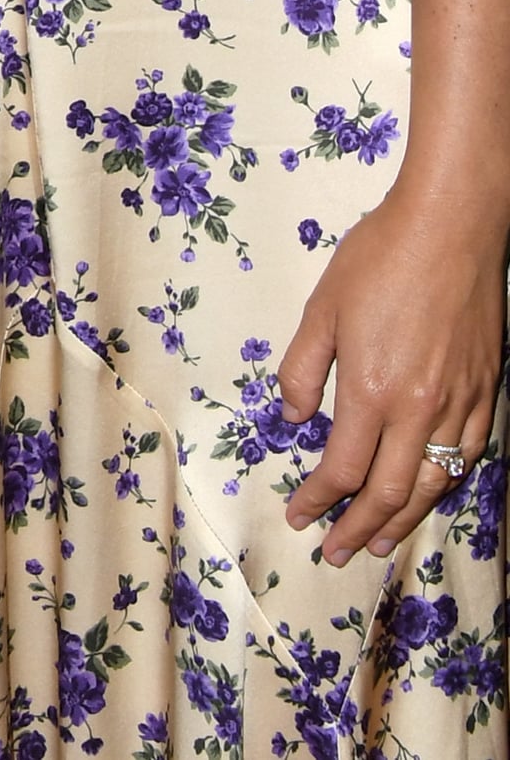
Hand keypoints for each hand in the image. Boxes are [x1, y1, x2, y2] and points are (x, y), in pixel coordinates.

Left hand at [278, 189, 504, 564]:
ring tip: (380, 542)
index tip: (299, 516)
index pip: (342, 469)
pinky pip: (467, 455)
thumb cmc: (379, 258)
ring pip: (433, 484)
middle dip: (358, 530)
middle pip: (388, 493)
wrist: (451, 226)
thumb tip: (295, 417)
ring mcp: (457, 404)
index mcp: (371, 390)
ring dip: (403, 520)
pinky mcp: (484, 391)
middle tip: (336, 552)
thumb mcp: (322, 307)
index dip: (318, 500)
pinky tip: (431, 493)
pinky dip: (446, 485)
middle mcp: (418, 409)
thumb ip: (303, 368)